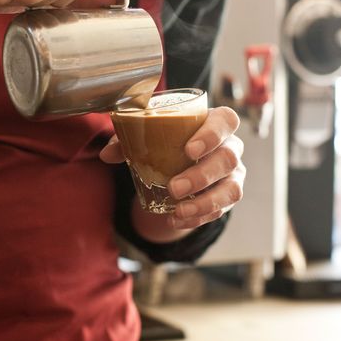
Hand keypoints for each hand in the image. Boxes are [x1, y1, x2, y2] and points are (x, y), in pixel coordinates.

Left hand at [100, 106, 244, 232]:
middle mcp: (230, 146)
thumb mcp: (149, 136)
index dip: (212, 134)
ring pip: (231, 189)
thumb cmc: (169, 140)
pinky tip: (177, 220)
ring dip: (204, 203)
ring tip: (178, 211)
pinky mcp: (228, 195)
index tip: (189, 150)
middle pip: (228, 158)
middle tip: (174, 187)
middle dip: (201, 176)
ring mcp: (234, 173)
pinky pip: (221, 210)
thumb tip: (106, 154)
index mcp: (214, 122)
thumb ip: (127, 140)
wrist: (182, 160)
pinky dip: (198, 218)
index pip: (226, 121)